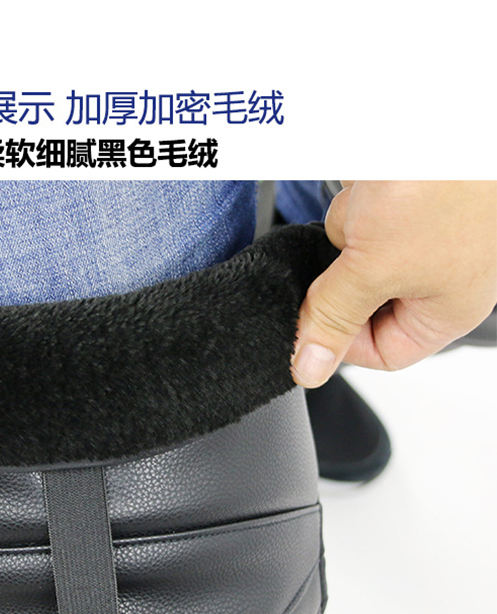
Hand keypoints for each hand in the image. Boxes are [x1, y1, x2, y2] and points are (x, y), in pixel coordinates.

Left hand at [291, 181, 496, 387]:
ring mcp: (417, 234)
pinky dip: (352, 204)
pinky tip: (368, 186)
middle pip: (362, 303)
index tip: (314, 326)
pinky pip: (354, 218)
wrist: (443, 104)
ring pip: (352, 258)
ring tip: (370, 212)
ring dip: (348, 234)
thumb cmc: (441, 184)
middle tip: (337, 264)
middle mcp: (436, 275)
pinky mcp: (395, 201)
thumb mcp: (375, 267)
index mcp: (447, 307)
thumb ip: (334, 317)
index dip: (344, 344)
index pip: (384, 352)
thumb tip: (308, 369)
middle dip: (345, 279)